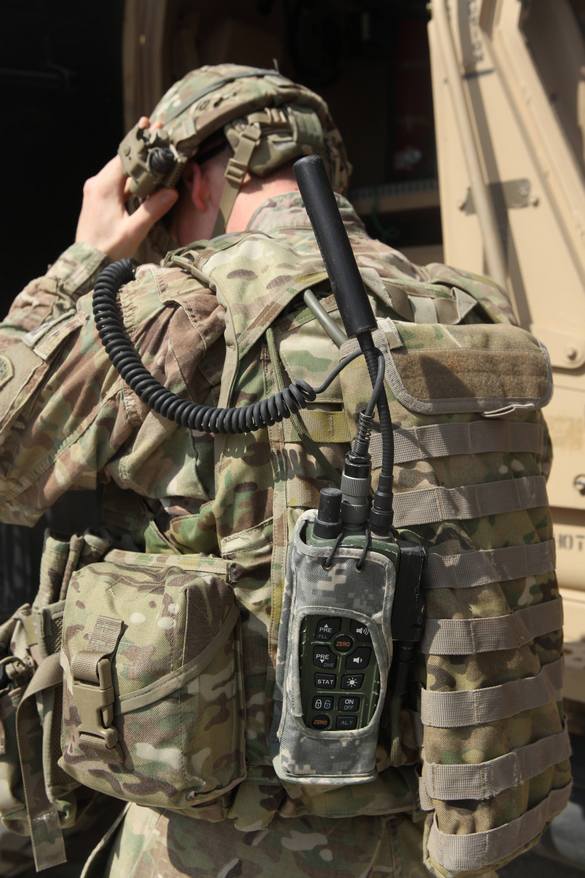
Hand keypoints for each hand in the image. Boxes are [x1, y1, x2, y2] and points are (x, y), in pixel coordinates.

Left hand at [75, 118, 177, 259]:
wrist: (86, 264)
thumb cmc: (108, 250)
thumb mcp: (133, 231)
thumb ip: (152, 209)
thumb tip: (172, 191)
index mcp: (104, 187)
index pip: (125, 156)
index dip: (141, 141)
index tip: (154, 125)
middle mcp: (96, 184)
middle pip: (122, 160)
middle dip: (141, 147)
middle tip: (159, 132)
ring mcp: (95, 191)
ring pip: (119, 170)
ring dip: (137, 162)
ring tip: (156, 151)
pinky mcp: (96, 199)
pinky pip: (115, 182)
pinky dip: (130, 176)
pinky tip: (144, 176)